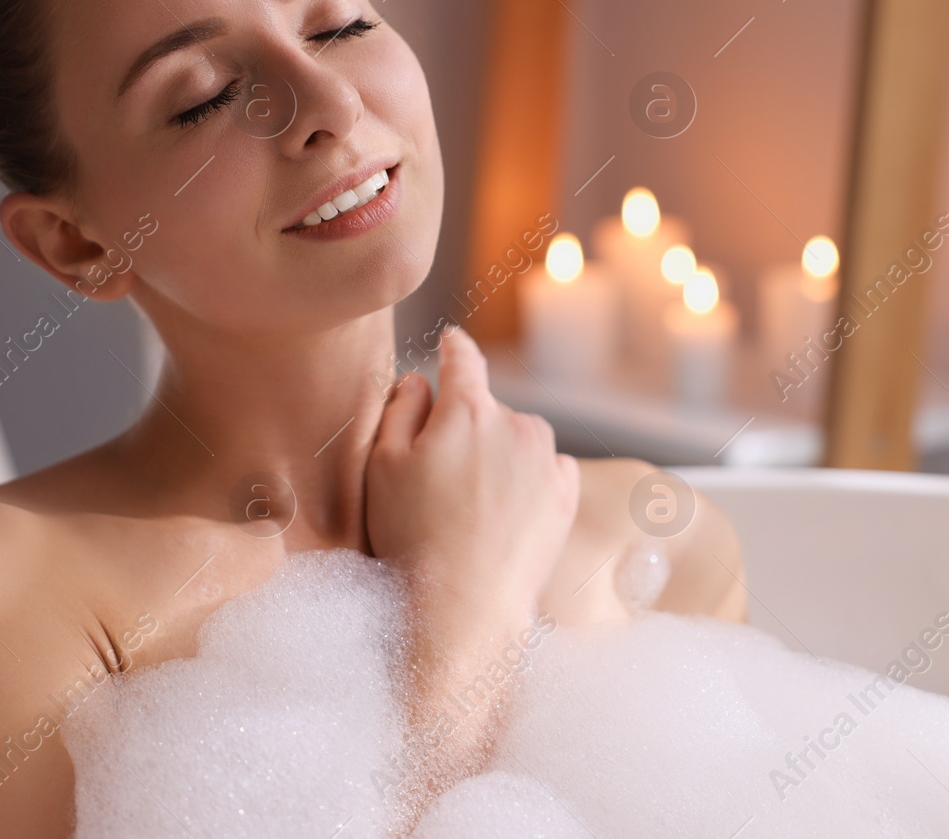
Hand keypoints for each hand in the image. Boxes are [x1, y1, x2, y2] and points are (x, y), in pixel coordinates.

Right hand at [365, 325, 579, 622]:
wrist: (465, 606)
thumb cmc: (412, 537)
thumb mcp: (382, 467)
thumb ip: (401, 410)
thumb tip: (421, 381)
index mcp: (467, 410)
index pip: (462, 359)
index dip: (453, 348)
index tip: (451, 341)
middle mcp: (516, 424)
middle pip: (488, 409)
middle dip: (467, 428)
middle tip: (438, 478)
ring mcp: (547, 460)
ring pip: (519, 439)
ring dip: (500, 455)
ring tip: (471, 505)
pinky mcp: (566, 496)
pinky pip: (547, 469)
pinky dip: (529, 481)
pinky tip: (502, 515)